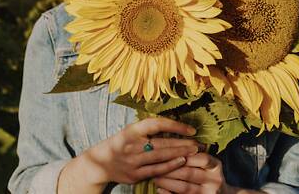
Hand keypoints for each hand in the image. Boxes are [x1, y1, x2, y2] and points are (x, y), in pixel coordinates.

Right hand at [57, 117, 199, 192]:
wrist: (100, 163)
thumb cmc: (120, 143)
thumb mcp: (130, 131)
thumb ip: (147, 129)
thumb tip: (173, 124)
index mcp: (131, 130)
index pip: (156, 124)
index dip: (175, 125)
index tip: (190, 129)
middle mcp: (131, 145)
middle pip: (162, 143)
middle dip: (183, 143)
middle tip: (198, 143)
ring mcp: (133, 161)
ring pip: (161, 157)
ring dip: (180, 154)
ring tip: (194, 151)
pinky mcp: (135, 174)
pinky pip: (156, 170)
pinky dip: (170, 166)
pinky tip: (181, 162)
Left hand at [153, 152, 238, 193]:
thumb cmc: (209, 176)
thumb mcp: (208, 165)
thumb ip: (195, 156)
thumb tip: (172, 147)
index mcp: (216, 166)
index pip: (200, 157)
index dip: (183, 155)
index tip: (166, 152)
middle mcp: (214, 180)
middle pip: (189, 173)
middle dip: (170, 168)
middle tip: (154, 165)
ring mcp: (208, 193)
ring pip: (184, 187)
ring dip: (167, 182)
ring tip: (155, 177)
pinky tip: (159, 189)